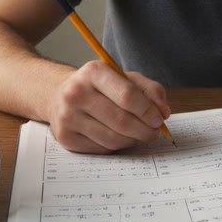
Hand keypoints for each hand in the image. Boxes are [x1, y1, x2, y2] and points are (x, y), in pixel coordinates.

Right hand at [46, 60, 170, 152]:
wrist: (58, 94)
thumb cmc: (98, 86)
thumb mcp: (123, 77)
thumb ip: (149, 90)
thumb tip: (163, 112)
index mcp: (93, 72)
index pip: (127, 95)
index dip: (148, 111)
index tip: (160, 119)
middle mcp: (76, 93)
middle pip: (121, 121)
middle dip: (144, 130)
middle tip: (154, 132)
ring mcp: (67, 116)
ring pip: (112, 139)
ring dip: (132, 140)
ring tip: (139, 135)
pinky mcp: (65, 137)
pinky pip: (101, 149)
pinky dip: (117, 146)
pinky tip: (120, 138)